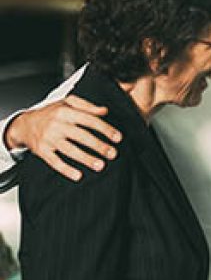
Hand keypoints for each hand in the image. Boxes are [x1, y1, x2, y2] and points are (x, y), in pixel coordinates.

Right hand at [5, 96, 121, 180]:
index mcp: (65, 112)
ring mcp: (49, 139)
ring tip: (100, 165)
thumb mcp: (66, 103)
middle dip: (99, 146)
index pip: (89, 120)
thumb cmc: (50, 113)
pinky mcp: (42, 151)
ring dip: (86, 159)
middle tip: (113, 154)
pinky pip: (55, 162)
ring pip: (70, 150)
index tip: (118, 138)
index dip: (105, 129)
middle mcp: (57, 125)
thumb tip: (105, 111)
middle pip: (82, 136)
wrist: (24, 124)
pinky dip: (66, 170)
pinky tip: (78, 175)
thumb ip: (87, 106)